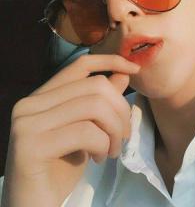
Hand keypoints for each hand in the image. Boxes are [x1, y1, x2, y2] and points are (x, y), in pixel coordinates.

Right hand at [0, 54, 139, 206]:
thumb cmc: (61, 167)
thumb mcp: (87, 129)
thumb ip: (101, 101)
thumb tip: (123, 74)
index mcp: (42, 96)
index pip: (80, 64)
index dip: (110, 61)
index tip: (135, 70)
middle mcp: (29, 104)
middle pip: (95, 86)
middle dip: (121, 110)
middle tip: (124, 136)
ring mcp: (26, 123)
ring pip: (94, 106)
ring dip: (114, 130)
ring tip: (112, 151)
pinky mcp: (30, 146)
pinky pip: (85, 132)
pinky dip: (102, 144)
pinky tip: (98, 159)